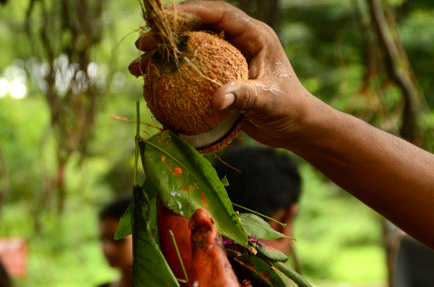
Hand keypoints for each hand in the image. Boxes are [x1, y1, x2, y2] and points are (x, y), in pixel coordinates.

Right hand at [129, 1, 314, 148]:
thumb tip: (217, 100)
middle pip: (198, 28)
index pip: (220, 14)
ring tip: (139, 65)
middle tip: (143, 44)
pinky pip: (192, 69)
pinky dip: (173, 74)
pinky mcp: (221, 77)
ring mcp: (228, 59)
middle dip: (169, 34)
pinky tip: (154, 83)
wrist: (294, 126)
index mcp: (254, 36)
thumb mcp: (268, 101)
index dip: (192, 12)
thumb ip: (244, 96)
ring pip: (191, 48)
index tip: (165, 19)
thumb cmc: (288, 108)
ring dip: (165, 55)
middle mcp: (239, 42)